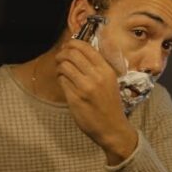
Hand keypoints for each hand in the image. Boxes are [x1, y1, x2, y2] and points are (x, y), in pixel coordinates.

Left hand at [55, 40, 137, 163]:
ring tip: (61, 70)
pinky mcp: (75, 98)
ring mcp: (84, 88)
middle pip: (72, 54)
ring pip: (64, 66)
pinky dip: (60, 79)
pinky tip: (64, 82)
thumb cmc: (110, 104)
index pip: (86, 47)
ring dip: (59, 66)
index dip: (72, 43)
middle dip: (62, 53)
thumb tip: (79, 51)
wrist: (112, 127)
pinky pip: (62, 81)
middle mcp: (96, 77)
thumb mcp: (110, 81)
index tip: (67, 46)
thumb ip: (98, 67)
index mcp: (106, 70)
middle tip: (60, 58)